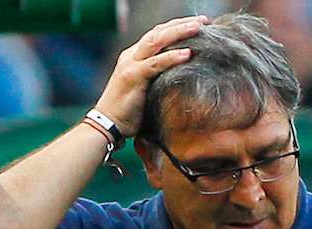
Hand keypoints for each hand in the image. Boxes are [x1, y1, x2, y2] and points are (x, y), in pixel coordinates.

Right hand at [95, 15, 209, 137]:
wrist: (107, 124)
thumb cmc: (128, 112)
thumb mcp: (145, 90)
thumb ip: (158, 78)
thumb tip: (181, 77)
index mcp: (134, 57)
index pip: (157, 34)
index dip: (177, 27)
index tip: (198, 24)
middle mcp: (131, 56)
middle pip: (158, 32)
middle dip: (181, 24)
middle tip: (203, 20)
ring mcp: (131, 65)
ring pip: (156, 41)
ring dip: (178, 32)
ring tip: (198, 28)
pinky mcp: (133, 77)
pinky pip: (155, 64)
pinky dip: (171, 57)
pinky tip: (187, 54)